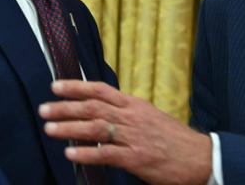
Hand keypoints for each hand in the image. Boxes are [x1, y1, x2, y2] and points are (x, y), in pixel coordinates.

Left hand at [39, 80, 211, 184]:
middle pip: (93, 107)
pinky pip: (106, 154)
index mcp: (135, 104)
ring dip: (70, 128)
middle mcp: (132, 116)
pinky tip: (70, 154)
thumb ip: (127, 114)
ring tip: (49, 129)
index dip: (77, 87)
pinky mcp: (137, 158)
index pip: (101, 90)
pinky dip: (86, 153)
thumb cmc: (174, 139)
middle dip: (65, 107)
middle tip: (44, 108)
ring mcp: (134, 137)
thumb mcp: (150, 117)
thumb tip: (102, 112)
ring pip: (96, 128)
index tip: (56, 86)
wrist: (200, 157)